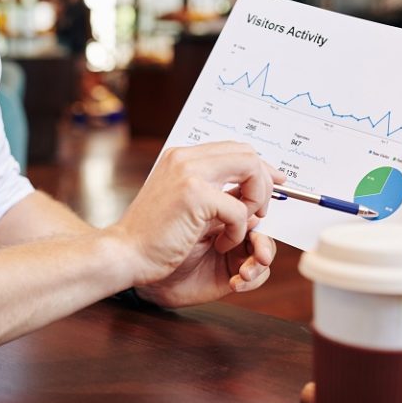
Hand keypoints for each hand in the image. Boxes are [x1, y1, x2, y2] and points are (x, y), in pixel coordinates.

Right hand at [112, 142, 282, 307]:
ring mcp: (190, 173)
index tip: (276, 183)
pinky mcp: (195, 196)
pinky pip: (240, 209)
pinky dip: (238, 230)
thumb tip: (250, 190)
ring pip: (251, 170)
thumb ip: (212, 191)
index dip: (260, 166)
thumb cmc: (152, 237)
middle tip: (260, 211)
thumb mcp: (185, 205)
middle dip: (264, 182)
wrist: (125, 254)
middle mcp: (186, 157)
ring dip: (255, 203)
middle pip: (248, 153)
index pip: (235, 148)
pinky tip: (220, 243)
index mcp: (182, 157)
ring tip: (239, 227)